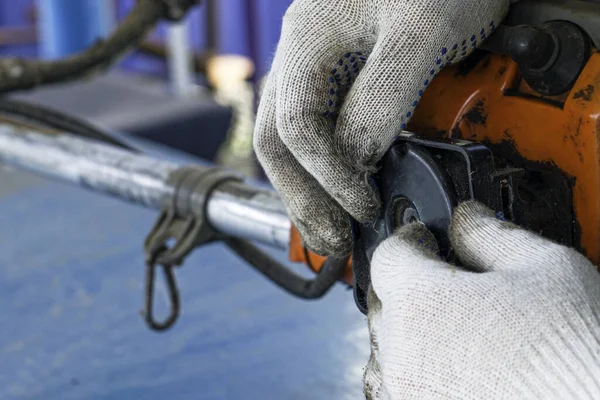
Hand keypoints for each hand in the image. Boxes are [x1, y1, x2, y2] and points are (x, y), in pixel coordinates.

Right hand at [253, 0, 509, 255]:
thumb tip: (357, 161)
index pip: (296, 129)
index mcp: (306, 42)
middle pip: (278, 143)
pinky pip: (317, 132)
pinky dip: (324, 170)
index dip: (327, 176)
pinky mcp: (342, 78)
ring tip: (329, 230)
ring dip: (307, 191)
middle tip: (332, 241)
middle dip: (302, 198)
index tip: (363, 208)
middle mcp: (301, 58)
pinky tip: (338, 192)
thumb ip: (381, 99)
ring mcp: (318, 69)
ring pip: (291, 143)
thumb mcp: (419, 33)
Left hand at [364, 202, 599, 398]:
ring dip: (411, 326)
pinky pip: (402, 381)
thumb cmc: (571, 347)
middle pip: (385, 298)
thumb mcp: (541, 266)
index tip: (426, 238)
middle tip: (447, 278)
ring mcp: (408, 388)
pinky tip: (455, 359)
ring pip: (390, 343)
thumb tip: (466, 218)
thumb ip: (489, 234)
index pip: (389, 253)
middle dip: (410, 281)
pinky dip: (418, 364)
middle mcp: (402, 348)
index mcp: (420, 300)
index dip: (410, 238)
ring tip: (456, 322)